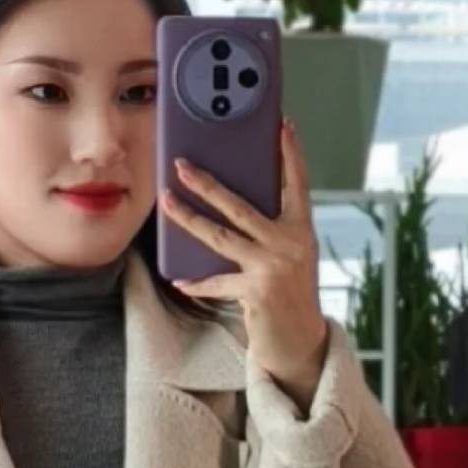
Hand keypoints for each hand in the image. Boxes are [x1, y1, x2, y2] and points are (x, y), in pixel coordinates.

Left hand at [164, 118, 330, 406]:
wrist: (302, 342)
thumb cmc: (290, 292)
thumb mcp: (289, 255)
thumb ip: (270, 229)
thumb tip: (231, 202)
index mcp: (301, 231)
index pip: (297, 185)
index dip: (291, 155)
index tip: (283, 125)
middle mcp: (290, 245)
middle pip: (240, 206)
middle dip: (207, 184)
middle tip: (181, 165)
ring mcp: (273, 267)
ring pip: (220, 236)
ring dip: (188, 218)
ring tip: (166, 202)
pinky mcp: (256, 291)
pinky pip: (218, 282)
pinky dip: (198, 284)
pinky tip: (180, 281)